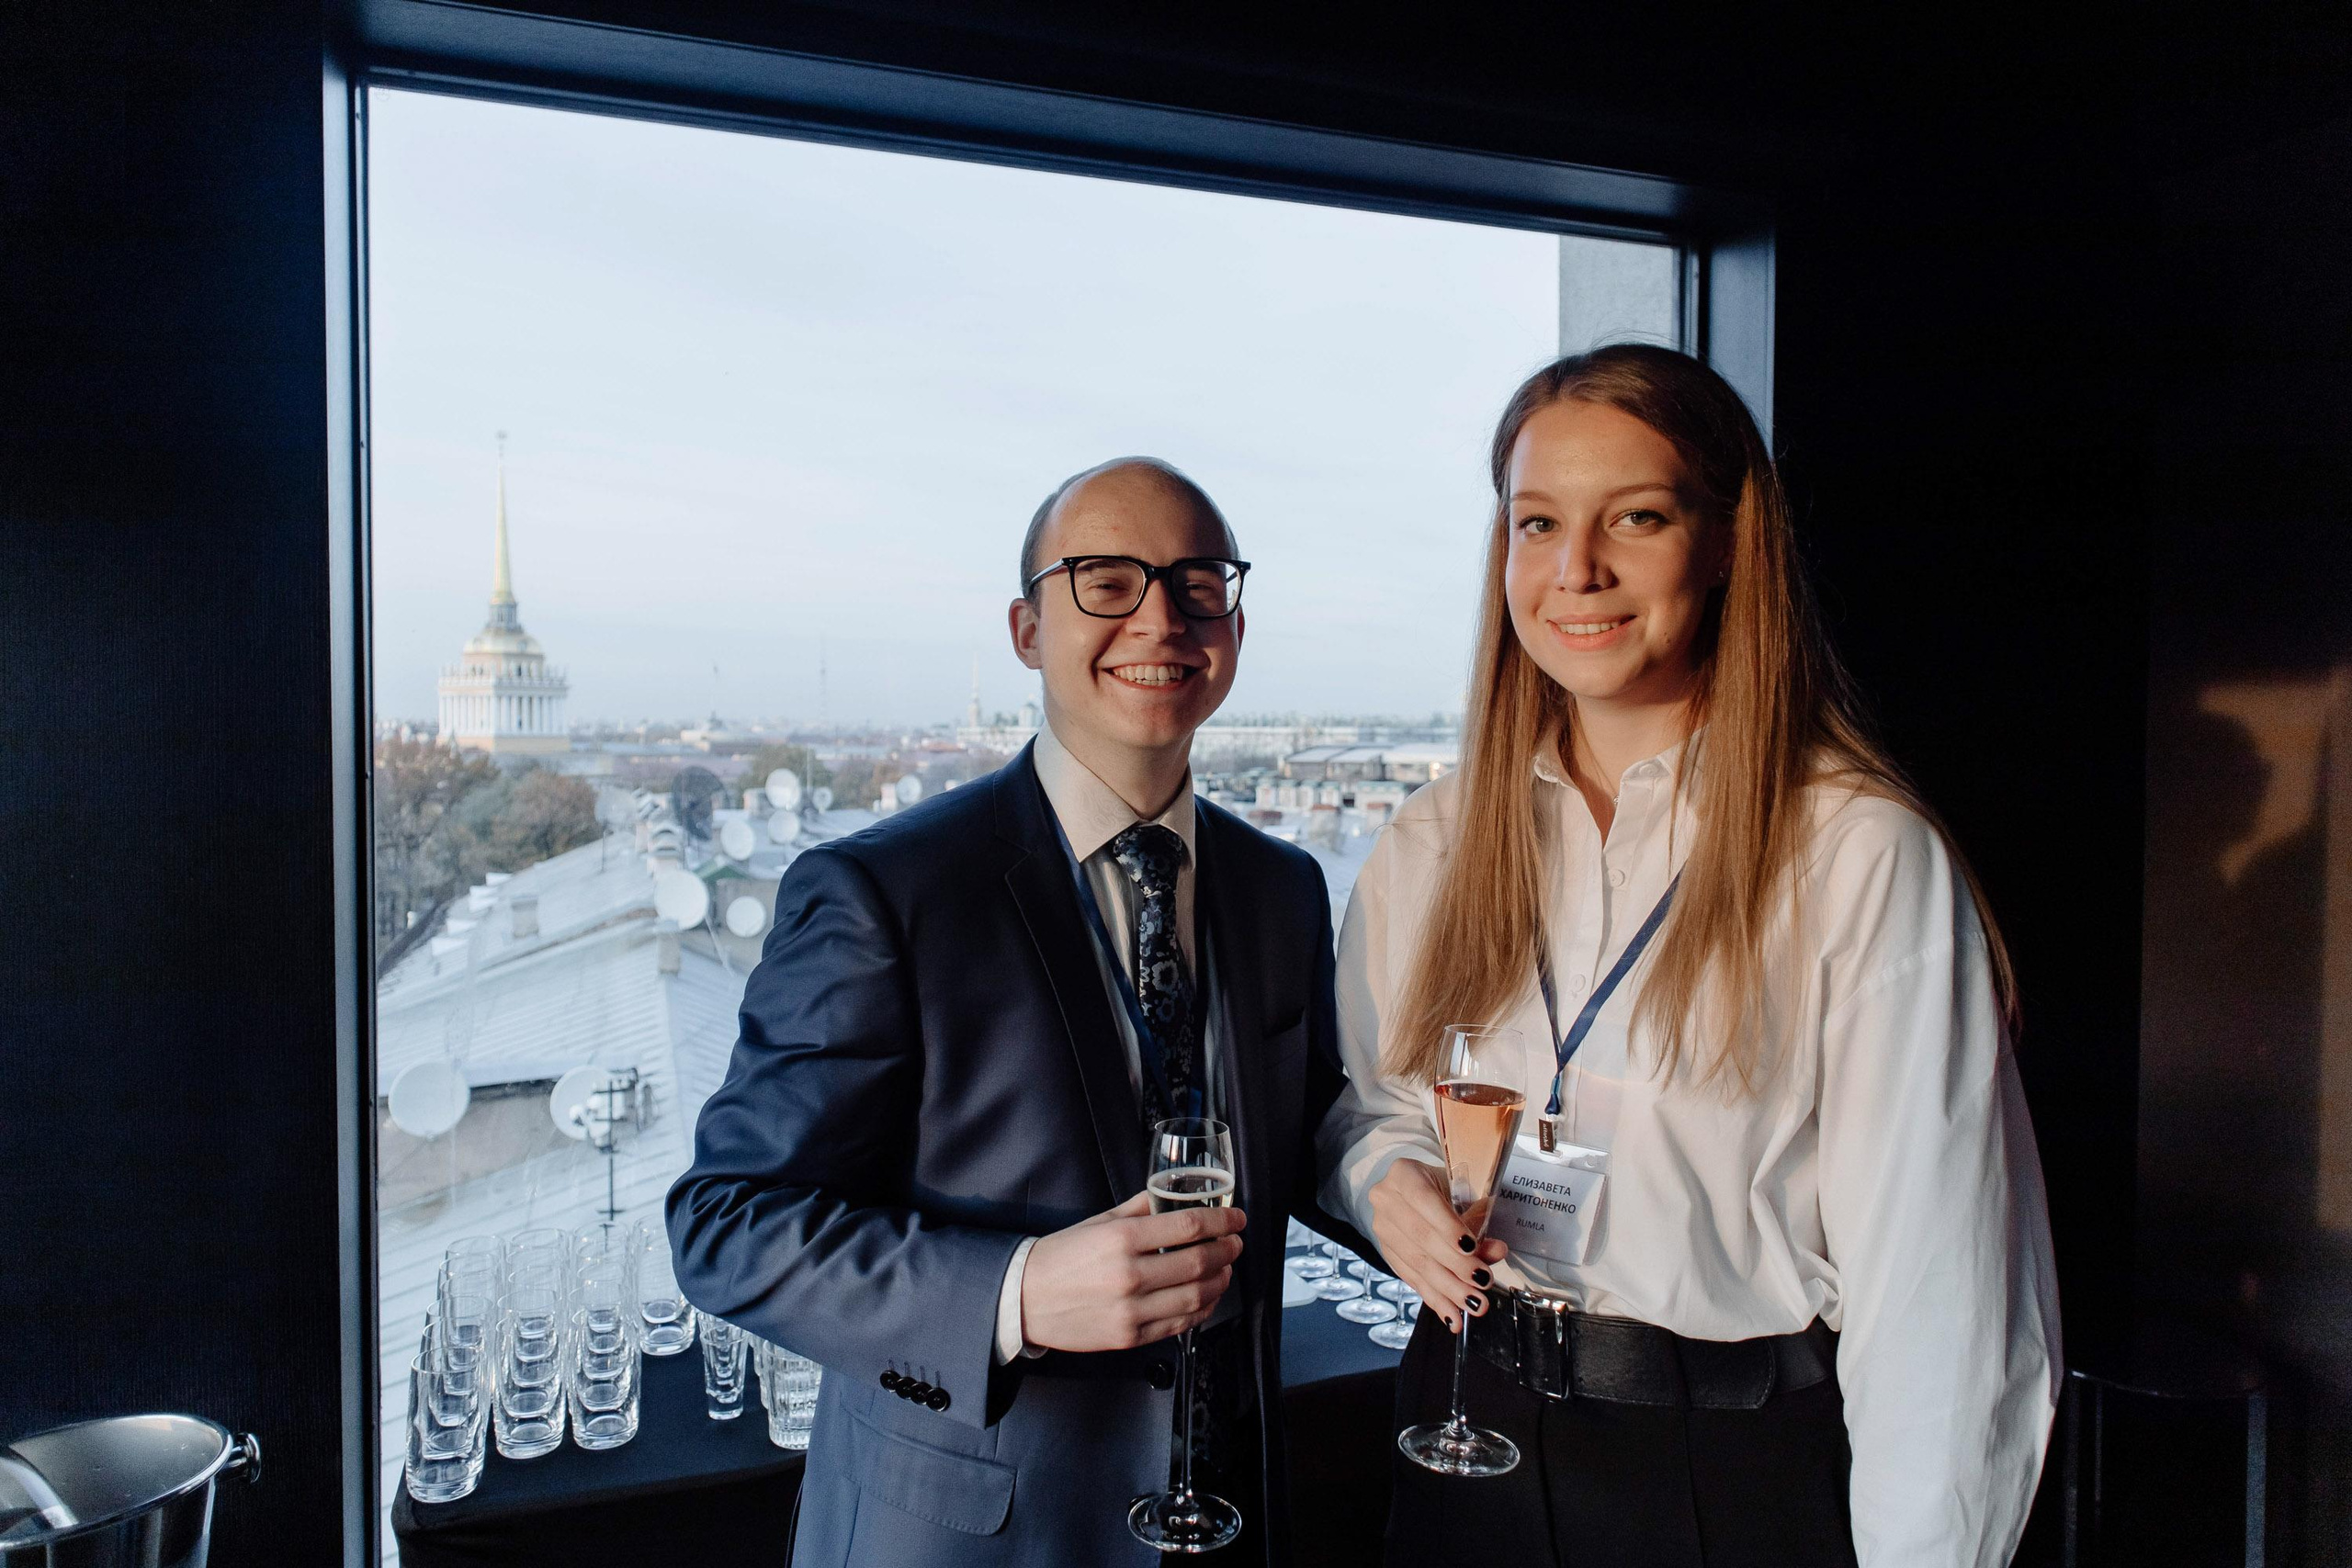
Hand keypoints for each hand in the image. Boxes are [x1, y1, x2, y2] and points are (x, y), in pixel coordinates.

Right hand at [1019, 1192, 1246, 1351]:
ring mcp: (1131, 1310)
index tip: (1237, 1218)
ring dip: (1221, 1281)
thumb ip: (1139, 1208)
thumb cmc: (1061, 1256)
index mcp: (1121, 1238)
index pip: (1188, 1227)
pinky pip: (1179, 1324)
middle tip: (1236, 1242)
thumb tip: (1172, 1195)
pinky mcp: (1130, 1337)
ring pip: (1197, 1296)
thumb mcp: (1098, 1221)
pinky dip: (1202, 1309)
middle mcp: (1129, 1274)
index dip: (1222, 1222)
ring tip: (1226, 1269)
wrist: (1024, 1299)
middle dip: (1228, 1250)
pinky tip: (1208, 1297)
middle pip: (1199, 1262)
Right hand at [1367, 1158, 1504, 1332]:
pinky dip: (1435, 1300)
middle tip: (1483, 1283)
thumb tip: (1497, 1251)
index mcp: (1404, 1174)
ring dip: (1448, 1289)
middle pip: (1421, 1237)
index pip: (1423, 1199)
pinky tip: (1452, 1316)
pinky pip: (1412, 1279)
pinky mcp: (1387, 1253)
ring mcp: (1382, 1228)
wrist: (1415, 1193)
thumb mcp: (1463, 1194)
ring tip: (1474, 1305)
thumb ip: (1479, 1220)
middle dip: (1455, 1265)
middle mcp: (1385, 1199)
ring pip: (1417, 1263)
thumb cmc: (1444, 1188)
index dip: (1446, 1225)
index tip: (1471, 1248)